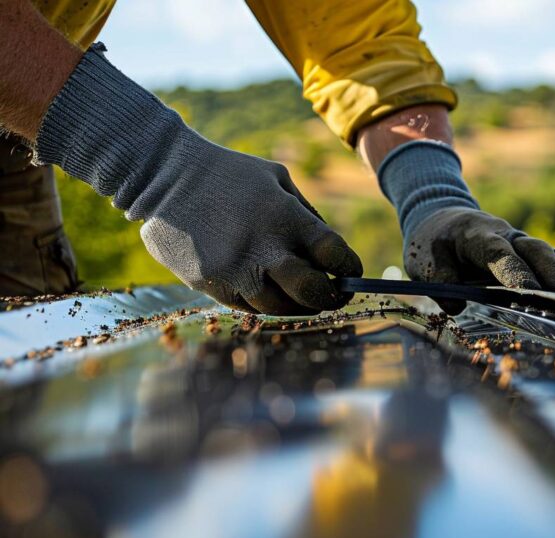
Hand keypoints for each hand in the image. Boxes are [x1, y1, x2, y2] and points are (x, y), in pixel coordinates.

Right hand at [138, 140, 363, 314]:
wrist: (164, 177)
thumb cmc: (230, 175)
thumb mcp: (278, 179)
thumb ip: (307, 215)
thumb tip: (330, 254)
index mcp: (285, 217)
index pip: (334, 254)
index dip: (349, 268)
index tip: (351, 272)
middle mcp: (262, 248)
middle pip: (311, 291)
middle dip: (329, 297)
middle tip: (335, 296)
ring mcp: (233, 270)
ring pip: (278, 307)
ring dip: (297, 305)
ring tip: (303, 298)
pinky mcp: (209, 284)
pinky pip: (247, 306)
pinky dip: (265, 302)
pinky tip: (270, 291)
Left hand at [404, 208, 554, 312]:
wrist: (441, 218)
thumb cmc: (432, 244)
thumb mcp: (422, 259)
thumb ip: (439, 280)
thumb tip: (458, 305)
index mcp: (477, 236)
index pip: (500, 255)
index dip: (516, 273)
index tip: (531, 294)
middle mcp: (506, 235)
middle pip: (534, 252)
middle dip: (553, 276)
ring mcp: (521, 242)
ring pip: (550, 254)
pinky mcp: (530, 252)